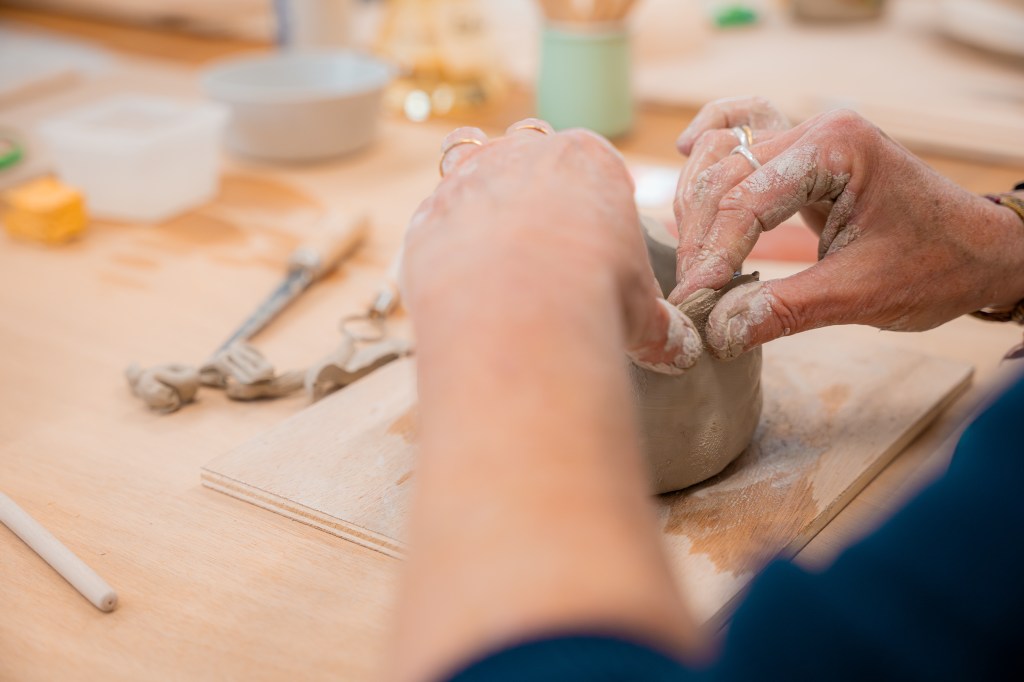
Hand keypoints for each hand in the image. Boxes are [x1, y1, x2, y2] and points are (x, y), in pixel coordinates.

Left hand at [403, 118, 701, 372]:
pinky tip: (453, 271)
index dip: (596, 189)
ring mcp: (469, 177)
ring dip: (473, 182)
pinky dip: (442, 236)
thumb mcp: (642, 314)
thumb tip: (682, 354)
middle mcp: (524, 154)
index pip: (594, 159)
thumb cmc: (595, 296)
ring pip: (465, 155)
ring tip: (484, 227)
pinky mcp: (428, 216)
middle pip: (528, 145)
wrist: (517, 309)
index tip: (595, 222)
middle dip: (531, 174)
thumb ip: (660, 327)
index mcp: (588, 159)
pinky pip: (433, 216)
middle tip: (536, 222)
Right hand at [670, 98, 1023, 358]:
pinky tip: (686, 150)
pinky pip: (745, 128)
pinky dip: (713, 143)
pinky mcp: (803, 150)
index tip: (690, 303)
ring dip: (697, 206)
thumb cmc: (936, 265)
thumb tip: (716, 331)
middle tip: (688, 298)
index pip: (746, 200)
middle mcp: (817, 129)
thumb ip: (784, 309)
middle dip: (700, 239)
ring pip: (723, 155)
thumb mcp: (859, 294)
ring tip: (692, 265)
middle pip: (724, 175)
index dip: (712, 255)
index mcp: (836, 149)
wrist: (982, 250)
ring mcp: (808, 133)